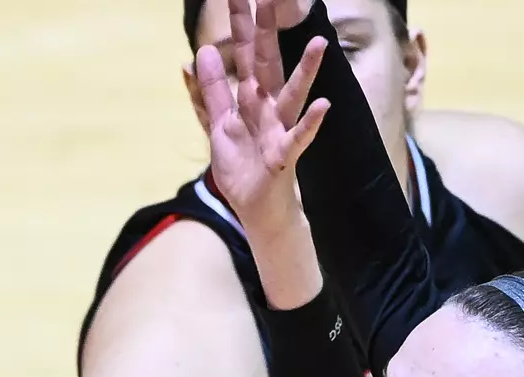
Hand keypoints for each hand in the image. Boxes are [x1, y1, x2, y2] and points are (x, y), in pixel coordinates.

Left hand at [197, 0, 330, 237]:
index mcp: (249, 97)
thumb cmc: (242, 164)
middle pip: (267, 62)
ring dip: (306, 70)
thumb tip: (199, 54)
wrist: (256, 206)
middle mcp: (267, 106)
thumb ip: (210, 90)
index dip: (241, 24)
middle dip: (267, 32)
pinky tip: (324, 105)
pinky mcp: (284, 154)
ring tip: (320, 43)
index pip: (245, 53)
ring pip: (293, 94)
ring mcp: (279, 128)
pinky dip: (310, 122)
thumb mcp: (218, 124)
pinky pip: (299, 136)